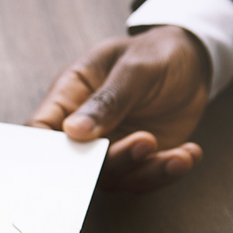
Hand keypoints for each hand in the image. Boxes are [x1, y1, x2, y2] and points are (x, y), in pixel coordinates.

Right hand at [28, 26, 209, 192]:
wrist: (192, 61)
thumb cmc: (155, 53)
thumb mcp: (135, 67)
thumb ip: (107, 100)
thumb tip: (73, 131)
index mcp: (69, 96)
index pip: (39, 130)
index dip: (44, 152)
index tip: (71, 159)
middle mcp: (83, 129)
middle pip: (77, 163)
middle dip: (111, 162)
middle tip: (146, 142)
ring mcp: (109, 147)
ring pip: (111, 177)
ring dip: (145, 171)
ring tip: (179, 155)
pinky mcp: (137, 160)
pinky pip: (142, 179)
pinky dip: (165, 173)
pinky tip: (187, 155)